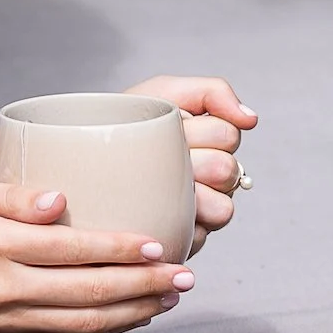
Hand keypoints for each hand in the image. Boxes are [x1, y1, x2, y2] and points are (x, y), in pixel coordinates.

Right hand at [0, 180, 194, 332]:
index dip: (119, 248)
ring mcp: (3, 322)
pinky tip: (132, 317)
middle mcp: (1, 290)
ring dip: (133, 312)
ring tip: (171, 298)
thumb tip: (60, 200)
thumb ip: (9, 194)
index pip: (70, 249)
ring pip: (82, 322)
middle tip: (186, 275)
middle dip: (142, 285)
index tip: (159, 243)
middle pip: (86, 292)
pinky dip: (103, 330)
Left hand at [126, 74, 256, 256]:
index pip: (228, 134)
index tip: (172, 126)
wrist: (81, 159)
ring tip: (161, 183)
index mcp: (210, 143)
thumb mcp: (162, 93)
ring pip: (223, 208)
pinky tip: (159, 209)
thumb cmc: (123, 124)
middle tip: (164, 155)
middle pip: (225, 169)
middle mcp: (212, 178)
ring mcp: (201, 211)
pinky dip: (180, 222)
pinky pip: (199, 236)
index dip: (199, 130)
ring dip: (190, 193)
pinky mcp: (186, 240)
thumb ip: (213, 93)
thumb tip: (252, 120)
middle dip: (192, 157)